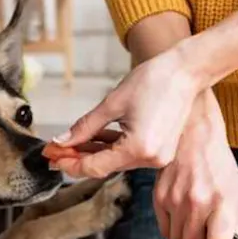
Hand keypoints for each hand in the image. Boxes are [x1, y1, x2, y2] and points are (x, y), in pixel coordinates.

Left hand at [52, 47, 202, 178]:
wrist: (186, 71)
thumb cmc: (153, 80)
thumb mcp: (113, 103)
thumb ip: (85, 127)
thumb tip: (62, 141)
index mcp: (138, 148)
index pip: (95, 167)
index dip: (70, 163)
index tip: (52, 156)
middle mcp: (150, 158)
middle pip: (105, 166)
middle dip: (79, 157)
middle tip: (55, 150)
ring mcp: (158, 156)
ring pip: (117, 161)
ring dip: (94, 153)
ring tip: (71, 143)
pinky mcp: (161, 150)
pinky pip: (130, 153)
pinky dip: (112, 148)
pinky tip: (94, 140)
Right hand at [154, 90, 237, 238]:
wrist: (194, 136)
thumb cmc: (219, 166)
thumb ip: (237, 226)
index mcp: (222, 203)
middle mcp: (196, 203)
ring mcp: (174, 201)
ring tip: (196, 226)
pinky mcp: (159, 198)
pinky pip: (165, 231)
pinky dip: (175, 230)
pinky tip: (183, 216)